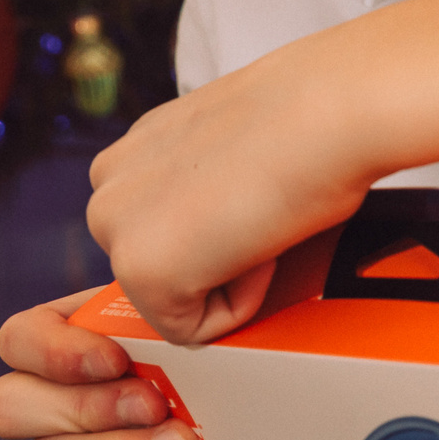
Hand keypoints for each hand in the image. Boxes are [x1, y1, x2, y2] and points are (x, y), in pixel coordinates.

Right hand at [0, 290, 202, 439]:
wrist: (245, 385)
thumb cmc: (212, 323)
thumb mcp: (191, 295)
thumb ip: (169, 291)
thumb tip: (178, 281)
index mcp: (66, 330)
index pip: (17, 340)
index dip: (55, 354)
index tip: (118, 360)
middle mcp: (52, 388)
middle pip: (8, 408)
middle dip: (86, 409)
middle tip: (154, 406)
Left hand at [86, 41, 379, 344]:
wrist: (327, 113)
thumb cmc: (305, 119)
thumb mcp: (230, 149)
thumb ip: (202, 183)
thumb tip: (219, 221)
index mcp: (134, 151)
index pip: (166, 228)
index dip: (225, 226)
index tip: (252, 196)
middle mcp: (111, 183)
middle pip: (163, 263)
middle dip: (216, 257)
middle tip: (260, 215)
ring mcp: (117, 227)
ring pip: (172, 296)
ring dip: (224, 277)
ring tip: (259, 225)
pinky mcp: (141, 270)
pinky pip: (191, 326)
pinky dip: (237, 303)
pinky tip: (258, 245)